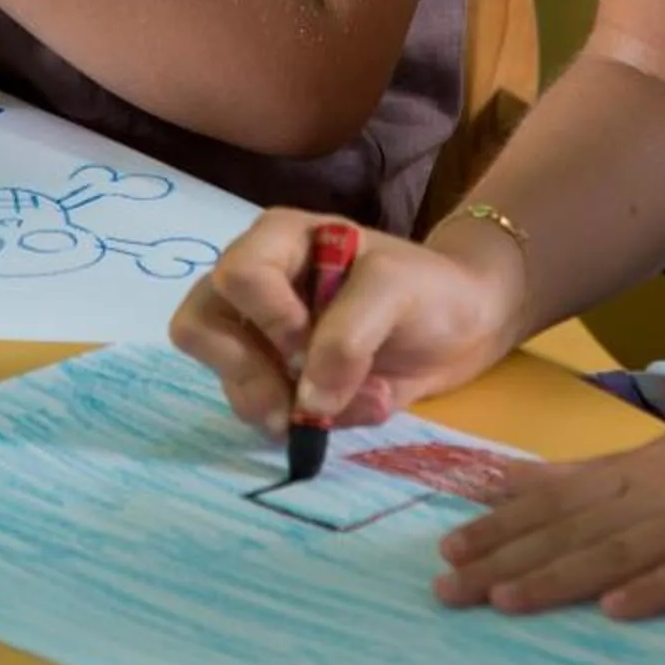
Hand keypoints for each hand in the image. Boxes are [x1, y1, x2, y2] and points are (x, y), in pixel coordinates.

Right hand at [169, 208, 527, 428]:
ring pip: (228, 379)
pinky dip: (307, 423)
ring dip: (283, 406)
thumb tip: (307, 401)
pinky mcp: (278, 379)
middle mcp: (256, 284)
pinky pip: (262, 411)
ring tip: (347, 406)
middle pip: (201, 328)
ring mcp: (261, 335)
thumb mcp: (397, 290)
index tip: (307, 341)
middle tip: (293, 407)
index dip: (267, 318)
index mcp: (278, 241)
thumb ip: (349, 336)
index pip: (237, 276)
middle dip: (248, 375)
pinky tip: (353, 410)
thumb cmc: (429, 289)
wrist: (463, 328)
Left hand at [434, 380, 664, 620]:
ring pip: (618, 550)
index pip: (558, 495)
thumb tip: (541, 482)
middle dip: (504, 555)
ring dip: (558, 575)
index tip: (446, 546)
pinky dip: (655, 590)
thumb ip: (612, 474)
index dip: (500, 522)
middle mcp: (662, 490)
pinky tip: (616, 610)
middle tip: (445, 585)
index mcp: (646, 468)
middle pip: (571, 526)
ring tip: (504, 599)